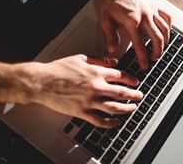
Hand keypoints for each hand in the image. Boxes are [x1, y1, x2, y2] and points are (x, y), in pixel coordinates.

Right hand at [23, 54, 142, 127]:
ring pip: (114, 107)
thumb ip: (99, 60)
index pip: (120, 75)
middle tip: (139, 95)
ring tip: (133, 108)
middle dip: (134, 94)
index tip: (135, 81)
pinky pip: (100, 120)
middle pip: (121, 92)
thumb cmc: (59, 69)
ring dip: (127, 108)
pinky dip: (110, 123)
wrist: (42, 82)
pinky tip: (116, 122)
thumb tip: (113, 62)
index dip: (130, 79)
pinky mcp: (82, 112)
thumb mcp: (81, 58)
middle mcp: (96, 86)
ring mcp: (90, 100)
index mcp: (96, 72)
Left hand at [100, 0, 171, 69]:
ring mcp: (152, 11)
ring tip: (161, 49)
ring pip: (165, 29)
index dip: (142, 57)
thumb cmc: (112, 1)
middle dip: (157, 51)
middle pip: (157, 38)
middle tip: (154, 59)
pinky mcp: (154, 6)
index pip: (140, 44)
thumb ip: (111, 36)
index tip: (144, 65)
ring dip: (165, 41)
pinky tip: (167, 32)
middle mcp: (145, 17)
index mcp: (132, 22)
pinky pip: (167, 17)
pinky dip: (169, 26)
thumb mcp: (106, 20)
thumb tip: (112, 49)